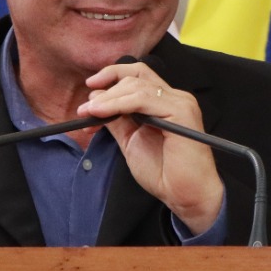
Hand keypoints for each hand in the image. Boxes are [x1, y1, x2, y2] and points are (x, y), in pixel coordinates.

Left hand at [78, 61, 224, 233]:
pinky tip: (102, 112)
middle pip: (136, 77)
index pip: (139, 75)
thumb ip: (118, 120)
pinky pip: (143, 100)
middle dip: (106, 90)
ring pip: (137, 86)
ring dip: (108, 98)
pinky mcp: (181, 111)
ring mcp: (180, 103)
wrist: (185, 195)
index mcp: (166, 102)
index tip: (90, 86)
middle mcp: (175, 98)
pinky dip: (118, 104)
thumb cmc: (164, 173)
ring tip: (89, 112)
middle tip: (85, 109)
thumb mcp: (131, 141)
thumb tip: (96, 101)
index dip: (113, 74)